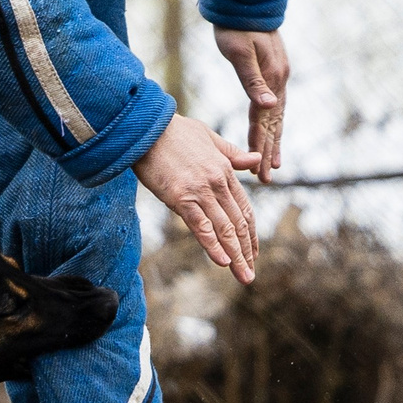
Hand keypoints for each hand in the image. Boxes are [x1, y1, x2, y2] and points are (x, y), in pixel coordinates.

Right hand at [135, 114, 261, 284]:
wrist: (147, 125)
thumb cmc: (174, 130)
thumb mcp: (209, 137)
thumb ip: (232, 153)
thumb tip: (254, 161)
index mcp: (225, 171)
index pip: (244, 210)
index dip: (250, 235)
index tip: (253, 253)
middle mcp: (218, 184)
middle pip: (238, 224)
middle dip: (246, 252)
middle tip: (250, 275)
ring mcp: (201, 191)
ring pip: (224, 229)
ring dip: (236, 256)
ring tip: (244, 276)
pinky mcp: (181, 197)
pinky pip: (201, 226)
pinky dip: (213, 245)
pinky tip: (222, 262)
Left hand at [213, 28, 288, 182]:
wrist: (245, 4)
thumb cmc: (236, 27)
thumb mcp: (240, 52)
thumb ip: (253, 79)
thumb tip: (267, 104)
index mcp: (272, 80)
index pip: (266, 121)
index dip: (262, 147)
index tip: (261, 171)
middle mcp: (279, 82)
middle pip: (274, 124)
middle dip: (269, 153)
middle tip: (265, 180)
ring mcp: (278, 78)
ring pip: (276, 118)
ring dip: (273, 142)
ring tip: (273, 166)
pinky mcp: (273, 74)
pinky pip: (274, 107)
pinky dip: (273, 125)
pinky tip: (271, 134)